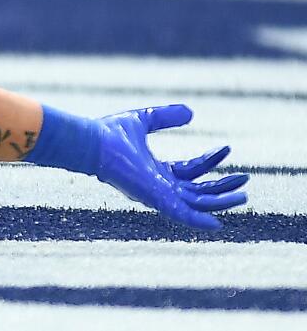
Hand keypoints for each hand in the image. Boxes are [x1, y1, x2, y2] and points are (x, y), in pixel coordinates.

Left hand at [91, 105, 248, 229]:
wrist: (91, 142)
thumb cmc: (109, 133)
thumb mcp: (143, 120)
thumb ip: (165, 117)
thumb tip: (191, 113)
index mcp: (156, 171)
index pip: (191, 170)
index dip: (210, 160)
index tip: (227, 147)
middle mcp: (159, 186)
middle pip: (199, 191)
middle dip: (222, 188)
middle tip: (245, 182)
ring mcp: (158, 194)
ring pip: (197, 204)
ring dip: (220, 202)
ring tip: (243, 195)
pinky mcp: (156, 199)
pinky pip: (181, 215)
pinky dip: (199, 220)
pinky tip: (218, 223)